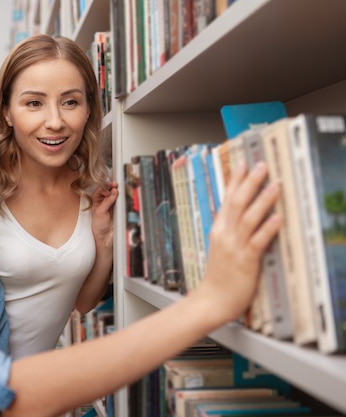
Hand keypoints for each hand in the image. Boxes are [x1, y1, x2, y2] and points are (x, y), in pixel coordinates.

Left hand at [90, 181, 118, 248]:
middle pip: (107, 190)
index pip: (100, 189)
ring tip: (119, 188)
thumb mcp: (101, 212)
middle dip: (111, 187)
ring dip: (116, 191)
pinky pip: (118, 200)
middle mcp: (102, 201)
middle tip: (116, 185)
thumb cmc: (99, 225)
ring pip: (113, 194)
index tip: (110, 186)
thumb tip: (113, 191)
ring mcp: (109, 204)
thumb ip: (107, 201)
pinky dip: (120, 196)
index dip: (105, 186)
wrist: (105, 236)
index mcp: (95, 200)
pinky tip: (121, 195)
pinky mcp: (116, 207)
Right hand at [198, 161, 280, 321]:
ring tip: (275, 185)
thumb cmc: (218, 277)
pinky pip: (258, 241)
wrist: (211, 300)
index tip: (243, 164)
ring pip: (249, 218)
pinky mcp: (245, 261)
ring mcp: (234, 247)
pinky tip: (278, 217)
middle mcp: (225, 235)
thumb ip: (229, 231)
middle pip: (237, 203)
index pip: (227, 200)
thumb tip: (240, 215)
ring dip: (263, 200)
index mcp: (218, 230)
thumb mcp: (220, 248)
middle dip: (250, 183)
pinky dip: (268, 228)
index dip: (235, 180)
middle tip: (262, 166)